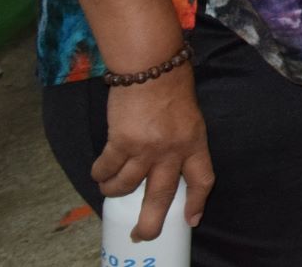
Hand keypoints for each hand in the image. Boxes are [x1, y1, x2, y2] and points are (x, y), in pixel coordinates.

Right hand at [92, 66, 214, 239]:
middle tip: (142, 234)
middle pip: (162, 196)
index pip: (202, 179)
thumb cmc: (171, 87)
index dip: (197, 202)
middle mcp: (172, 150)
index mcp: (194, 143)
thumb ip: (182, 143)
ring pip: (127, 185)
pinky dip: (100, 174)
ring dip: (115, 191)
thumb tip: (167, 167)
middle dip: (151, 220)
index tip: (191, 219)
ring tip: (110, 189)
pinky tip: (99, 173)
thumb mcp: (190, 118)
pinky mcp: (121, 142)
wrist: (151, 66)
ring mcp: (146, 148)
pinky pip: (107, 170)